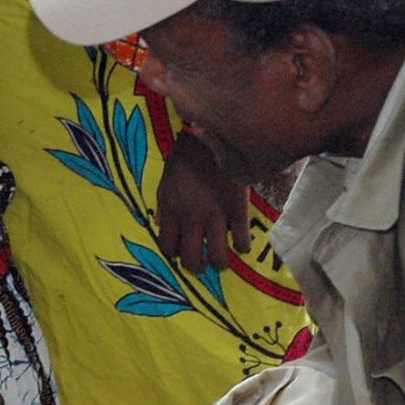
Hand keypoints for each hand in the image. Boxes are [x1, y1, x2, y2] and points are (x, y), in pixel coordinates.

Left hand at [158, 133, 251, 273]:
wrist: (214, 136)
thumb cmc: (187, 156)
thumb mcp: (166, 181)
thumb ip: (163, 205)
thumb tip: (160, 224)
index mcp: (170, 210)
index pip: (168, 247)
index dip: (175, 254)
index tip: (182, 251)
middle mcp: (190, 219)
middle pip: (192, 260)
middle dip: (197, 268)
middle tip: (203, 263)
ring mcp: (215, 217)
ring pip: (218, 259)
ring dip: (220, 264)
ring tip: (222, 261)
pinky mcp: (237, 211)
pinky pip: (242, 241)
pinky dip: (243, 247)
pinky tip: (242, 244)